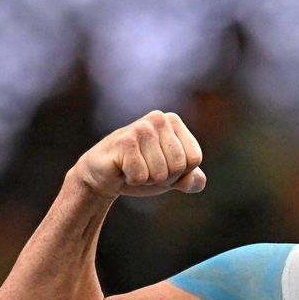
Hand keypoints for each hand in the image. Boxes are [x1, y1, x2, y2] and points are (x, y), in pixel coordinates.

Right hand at [72, 111, 206, 197]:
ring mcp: (141, 128)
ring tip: (134, 167)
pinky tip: (123, 169)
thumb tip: (192, 180)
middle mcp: (159, 118)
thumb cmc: (142, 172)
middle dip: (164, 177)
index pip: (194, 159)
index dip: (180, 172)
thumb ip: (193, 181)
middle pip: (179, 166)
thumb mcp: (174, 178)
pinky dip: (133, 180)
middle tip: (146, 168)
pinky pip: (142, 176)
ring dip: (147, 179)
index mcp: (174, 121)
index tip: (162, 165)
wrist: (103, 176)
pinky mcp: (125, 142)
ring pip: (161, 173)